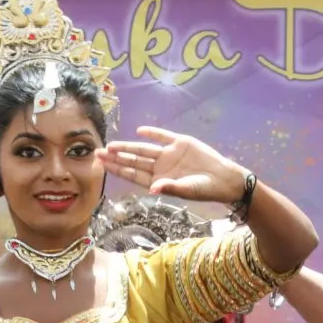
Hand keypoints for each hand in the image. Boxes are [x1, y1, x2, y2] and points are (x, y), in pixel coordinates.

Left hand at [102, 127, 246, 201]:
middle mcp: (160, 166)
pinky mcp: (180, 143)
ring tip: (112, 145)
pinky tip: (139, 131)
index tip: (102, 164)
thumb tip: (153, 189)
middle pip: (133, 160)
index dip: (117, 169)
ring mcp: (169, 154)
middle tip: (98, 152)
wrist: (224, 178)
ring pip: (144, 149)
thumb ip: (169, 188)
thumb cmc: (204, 189)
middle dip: (116, 157)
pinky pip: (163, 136)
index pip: (133, 174)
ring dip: (128, 146)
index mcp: (157, 180)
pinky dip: (152, 133)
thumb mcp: (186, 190)